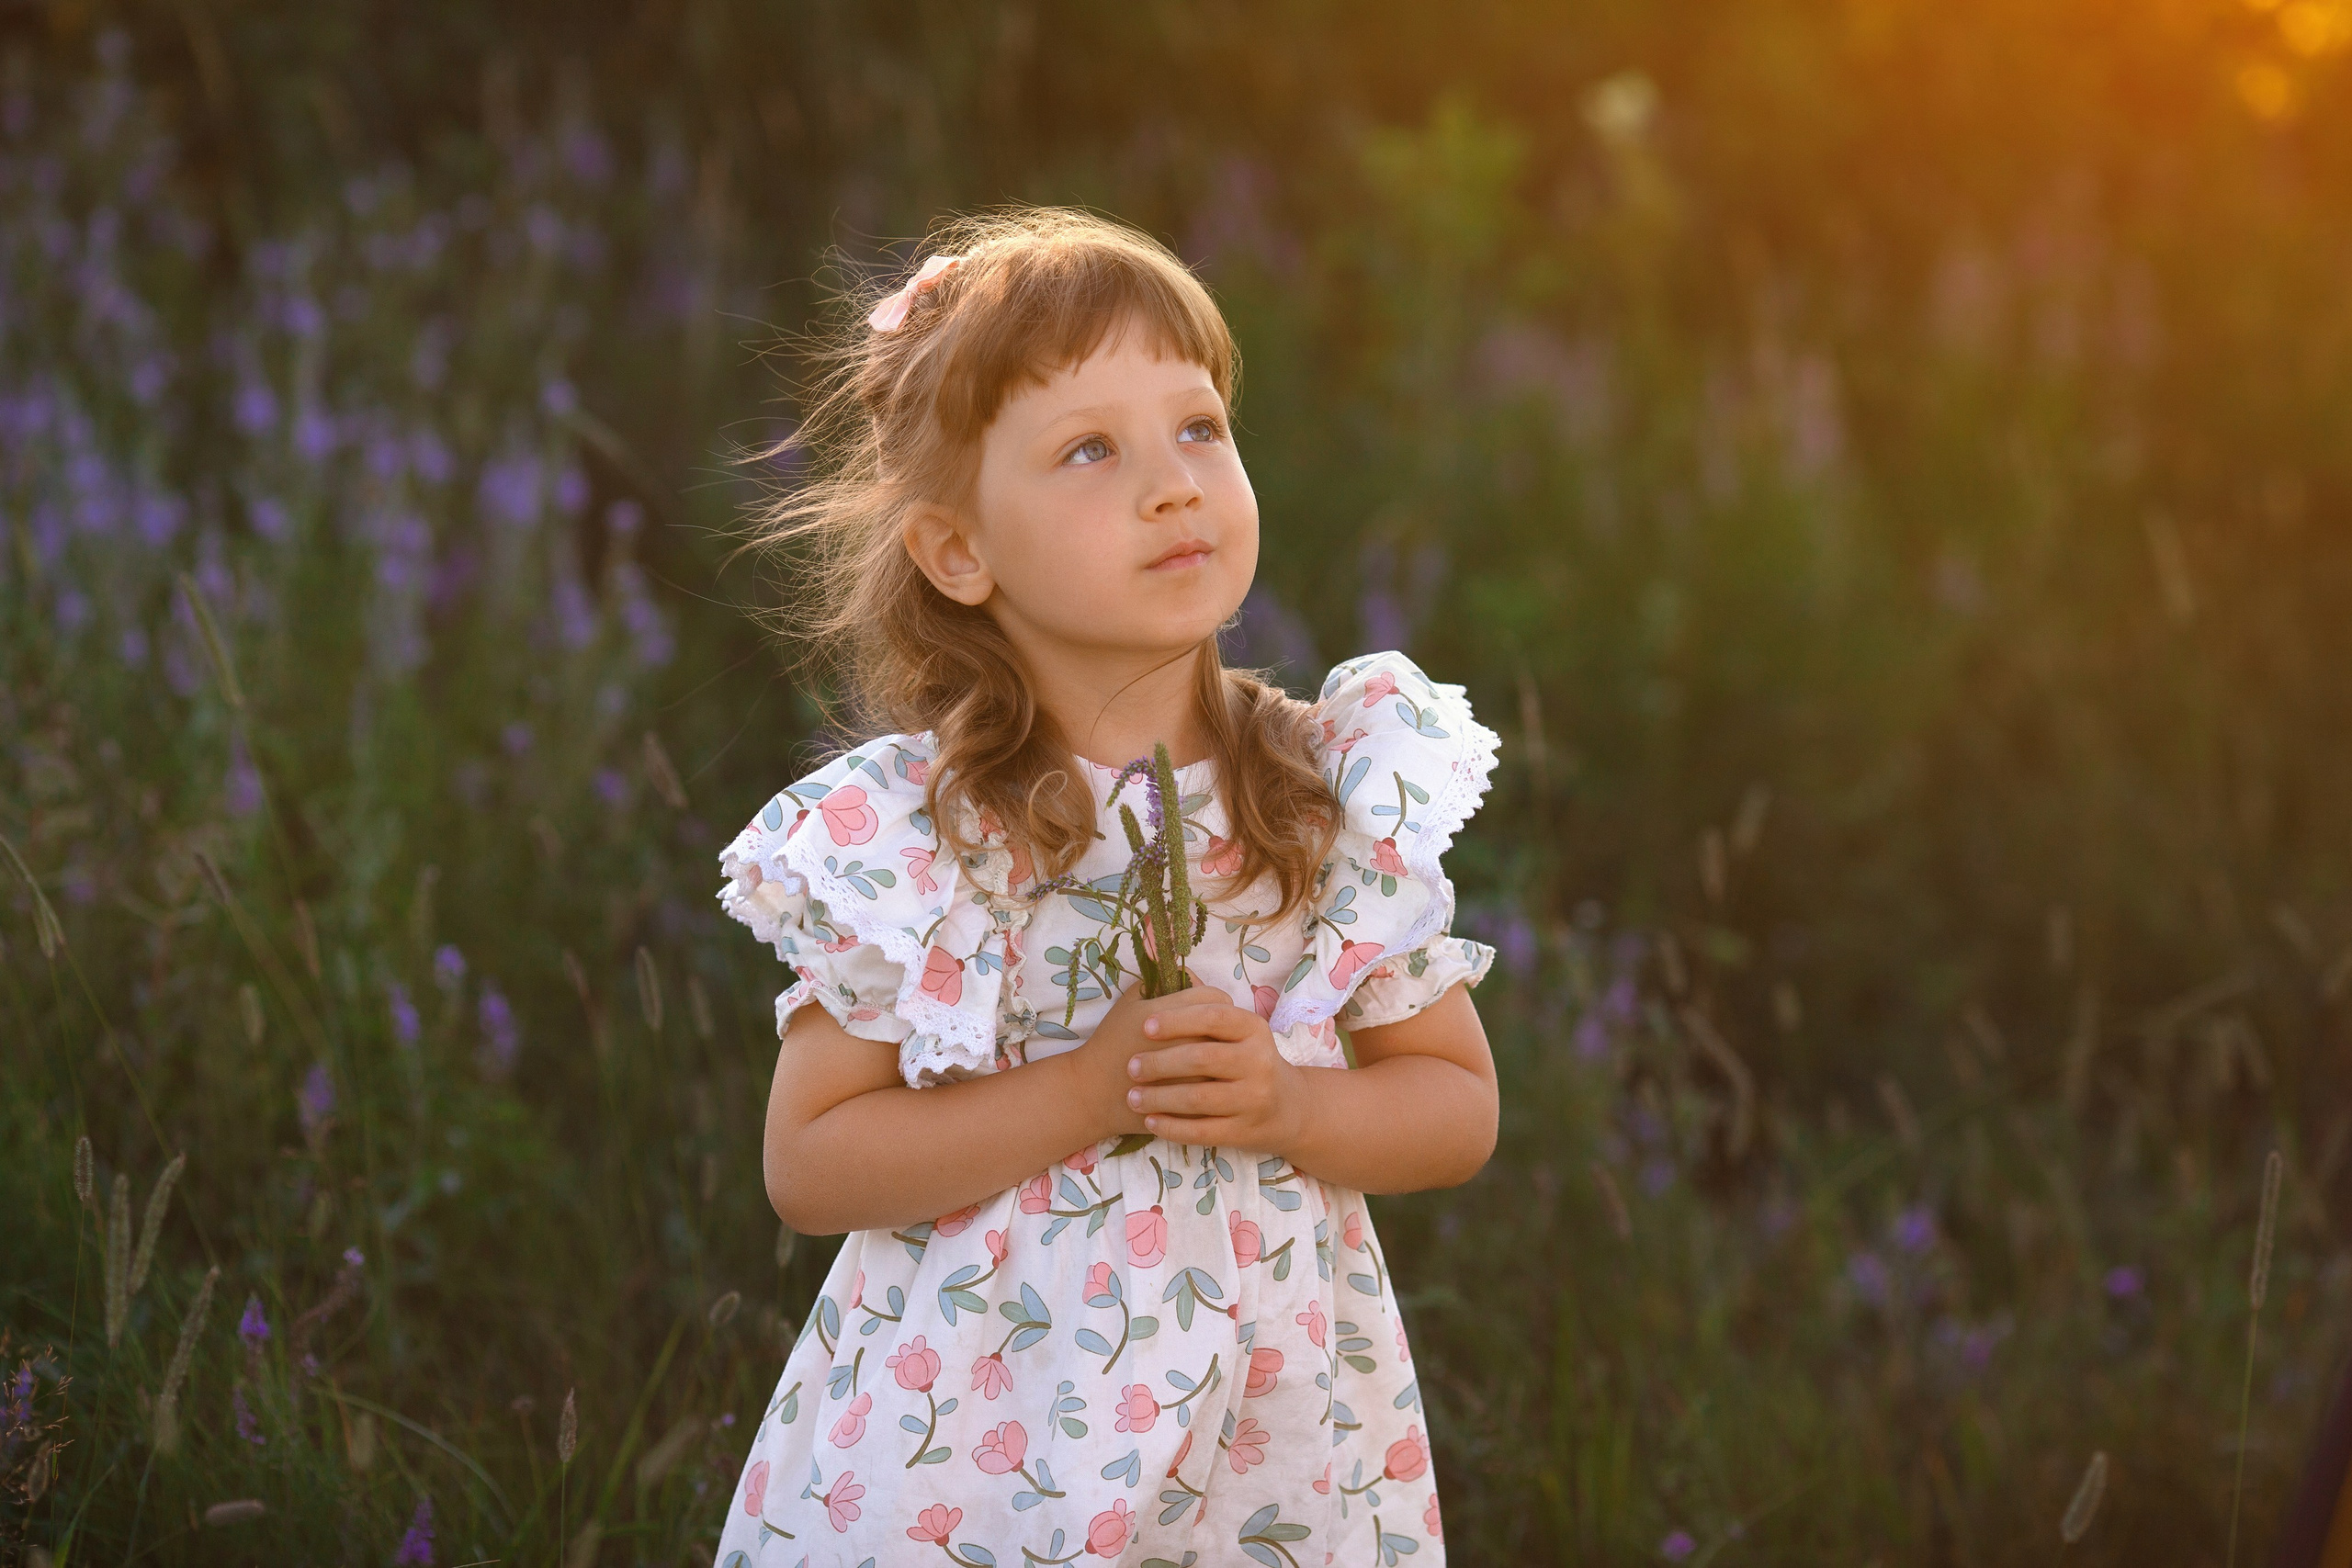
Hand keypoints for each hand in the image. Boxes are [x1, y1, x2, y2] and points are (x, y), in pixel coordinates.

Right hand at [1068, 980, 1226, 1137]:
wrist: (1095, 1092)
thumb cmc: (1112, 1042)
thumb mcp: (1129, 1001)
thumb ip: (1159, 980)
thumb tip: (1189, 975)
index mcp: (1169, 1015)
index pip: (1215, 997)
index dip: (1213, 998)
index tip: (1205, 1007)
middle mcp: (1186, 1044)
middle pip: (1228, 1026)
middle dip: (1220, 1025)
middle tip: (1208, 1029)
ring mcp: (1193, 1077)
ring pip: (1228, 1058)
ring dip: (1222, 1053)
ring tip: (1207, 1054)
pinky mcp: (1194, 1103)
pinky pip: (1221, 1085)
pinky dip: (1217, 1079)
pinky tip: (1203, 1077)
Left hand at [1126, 991, 1306, 1153]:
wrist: (1286, 1108)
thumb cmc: (1245, 1059)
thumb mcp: (1237, 1029)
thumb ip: (1202, 1002)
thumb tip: (1159, 964)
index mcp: (1253, 1029)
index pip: (1213, 1016)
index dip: (1177, 1020)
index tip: (1145, 1027)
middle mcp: (1259, 1062)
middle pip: (1202, 1058)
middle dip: (1160, 1063)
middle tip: (1131, 1067)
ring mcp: (1254, 1099)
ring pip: (1198, 1098)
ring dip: (1159, 1098)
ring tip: (1133, 1097)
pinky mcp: (1244, 1131)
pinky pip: (1201, 1131)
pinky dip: (1171, 1127)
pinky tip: (1150, 1121)